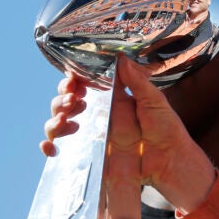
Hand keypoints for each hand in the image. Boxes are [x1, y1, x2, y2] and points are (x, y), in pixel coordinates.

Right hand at [38, 54, 215, 216]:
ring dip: (54, 118)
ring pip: (58, 123)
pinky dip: (48, 145)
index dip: (73, 80)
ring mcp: (91, 135)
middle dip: (61, 98)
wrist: (170, 161)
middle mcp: (98, 115)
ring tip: (66, 118)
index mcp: (113, 98)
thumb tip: (120, 58)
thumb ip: (137, 82)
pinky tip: (50, 145)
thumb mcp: (154, 101)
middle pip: (65, 102)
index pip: (84, 84)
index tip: (73, 79)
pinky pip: (60, 149)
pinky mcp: (88, 154)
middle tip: (72, 99)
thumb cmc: (166, 129)